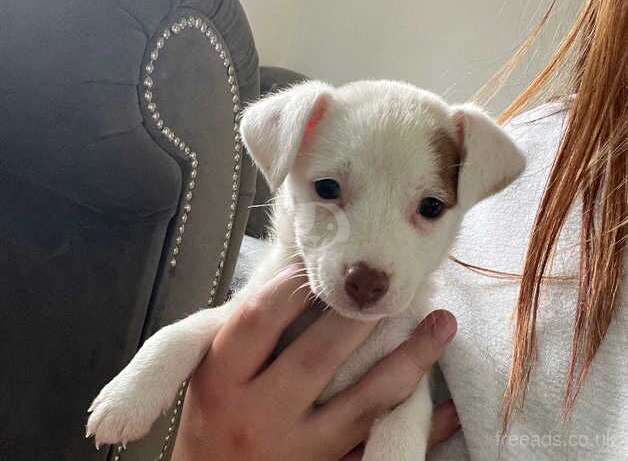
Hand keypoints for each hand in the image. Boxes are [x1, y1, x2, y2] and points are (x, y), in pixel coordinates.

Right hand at [172, 265, 457, 459]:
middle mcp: (259, 414)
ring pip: (364, 400)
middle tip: (391, 288)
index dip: (294, 285)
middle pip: (317, 354)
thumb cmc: (210, 424)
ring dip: (410, 359)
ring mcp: (299, 449)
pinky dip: (424, 427)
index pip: (260, 319)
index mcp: (223, 381)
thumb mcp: (211, 374)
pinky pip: (382, 446)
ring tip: (441, 324)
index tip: (323, 264)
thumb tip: (298, 280)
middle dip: (360, 316)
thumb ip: (246, 334)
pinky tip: (450, 404)